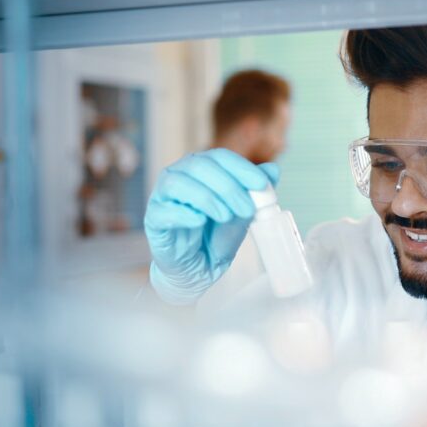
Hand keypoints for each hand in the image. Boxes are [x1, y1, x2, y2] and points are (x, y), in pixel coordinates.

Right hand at [145, 149, 279, 303]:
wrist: (199, 269)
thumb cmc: (217, 236)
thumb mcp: (243, 214)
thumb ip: (254, 193)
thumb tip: (273, 171)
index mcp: (201, 169)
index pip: (219, 157)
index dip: (241, 168)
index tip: (261, 185)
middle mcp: (179, 176)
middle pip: (199, 166)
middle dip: (227, 186)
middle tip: (247, 209)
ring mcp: (163, 196)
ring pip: (178, 183)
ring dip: (206, 197)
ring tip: (226, 216)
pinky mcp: (153, 218)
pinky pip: (163, 210)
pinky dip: (184, 213)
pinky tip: (200, 221)